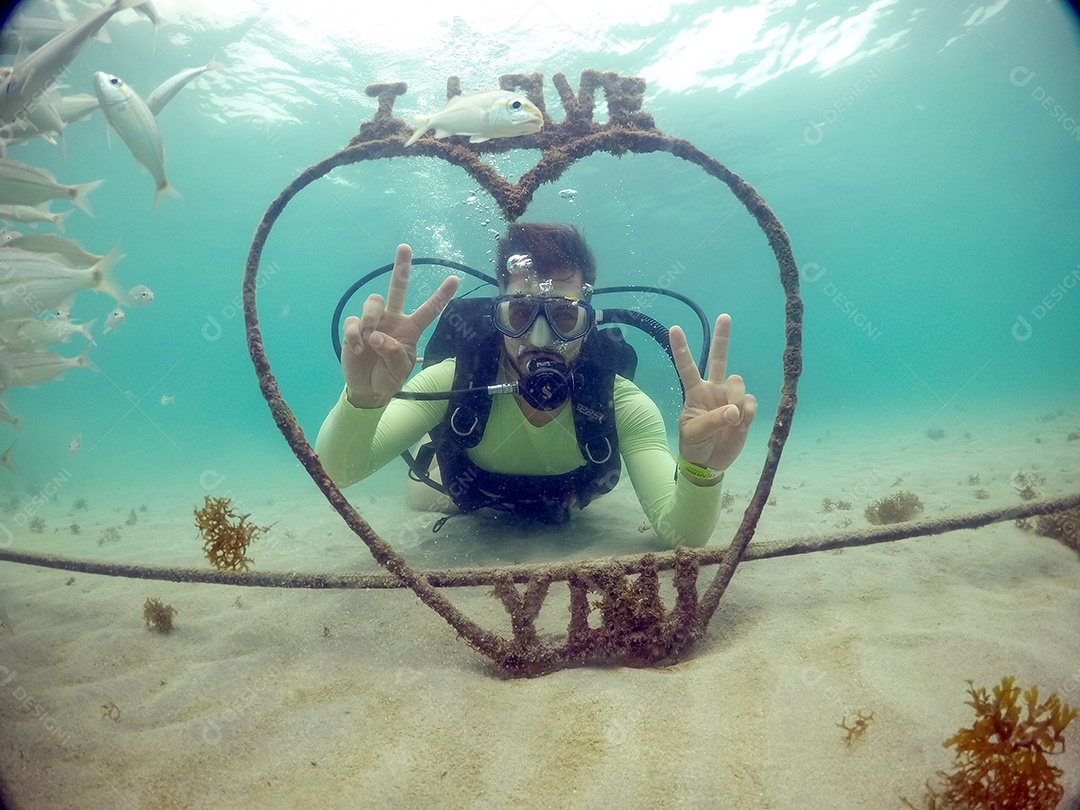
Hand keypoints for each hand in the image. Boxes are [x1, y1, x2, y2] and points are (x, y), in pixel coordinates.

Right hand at [342, 244, 458, 407]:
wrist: (367, 387)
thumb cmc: (388, 377)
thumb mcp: (399, 372)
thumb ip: (394, 355)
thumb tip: (377, 336)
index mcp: (410, 329)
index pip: (429, 310)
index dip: (441, 296)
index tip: (455, 279)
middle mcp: (393, 320)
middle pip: (397, 288)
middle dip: (401, 267)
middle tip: (405, 247)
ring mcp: (373, 321)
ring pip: (373, 302)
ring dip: (371, 319)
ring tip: (368, 340)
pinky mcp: (354, 327)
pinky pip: (353, 321)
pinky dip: (354, 334)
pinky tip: (358, 349)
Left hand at [670, 314, 756, 471]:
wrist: (709, 462)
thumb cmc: (694, 444)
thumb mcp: (694, 433)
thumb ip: (713, 421)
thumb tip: (734, 410)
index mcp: (695, 392)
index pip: (686, 367)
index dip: (681, 348)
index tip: (674, 328)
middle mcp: (713, 389)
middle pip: (719, 359)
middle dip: (722, 337)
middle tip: (724, 316)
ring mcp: (730, 397)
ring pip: (738, 383)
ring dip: (737, 400)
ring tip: (733, 420)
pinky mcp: (745, 409)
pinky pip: (751, 402)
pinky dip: (748, 413)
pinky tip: (740, 425)